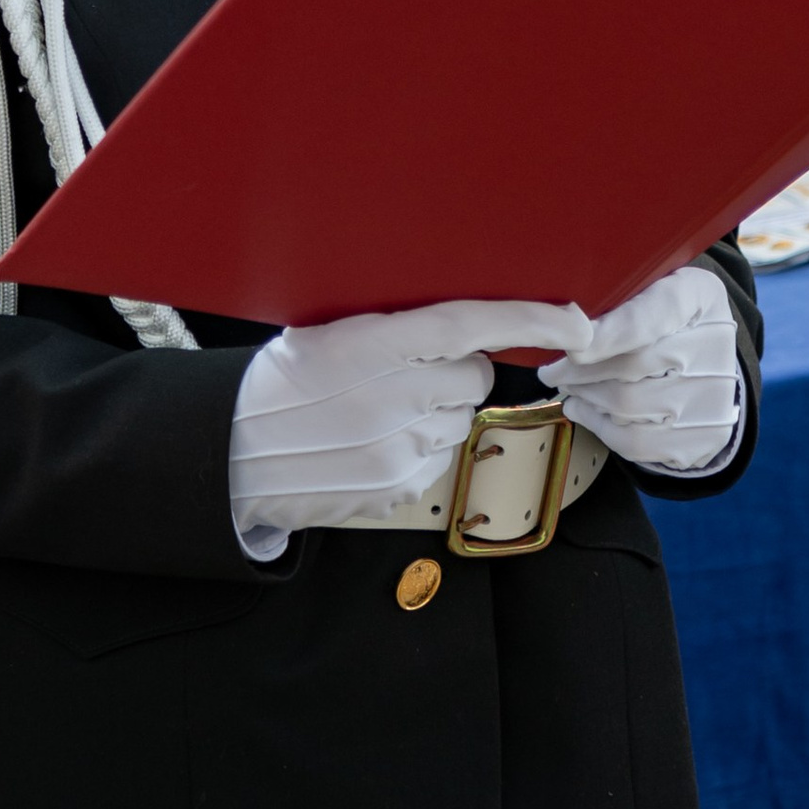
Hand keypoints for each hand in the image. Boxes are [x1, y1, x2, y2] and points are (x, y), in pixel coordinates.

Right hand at [227, 295, 581, 555]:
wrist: (232, 456)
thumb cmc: (279, 383)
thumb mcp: (326, 334)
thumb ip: (393, 329)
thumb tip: (459, 326)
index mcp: (373, 344)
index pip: (470, 324)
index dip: (530, 318)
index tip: (577, 320)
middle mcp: (394, 397)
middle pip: (475, 376)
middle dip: (454, 372)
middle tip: (404, 371)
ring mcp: (398, 450)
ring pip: (458, 420)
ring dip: (434, 412)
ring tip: (376, 411)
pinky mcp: (398, 489)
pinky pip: (438, 459)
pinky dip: (417, 449)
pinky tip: (371, 444)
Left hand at [538, 268, 741, 477]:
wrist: (705, 366)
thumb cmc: (660, 318)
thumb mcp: (647, 285)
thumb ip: (614, 294)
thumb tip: (564, 320)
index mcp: (699, 294)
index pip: (655, 314)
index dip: (608, 334)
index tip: (570, 346)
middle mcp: (714, 346)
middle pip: (633, 364)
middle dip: (580, 371)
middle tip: (552, 370)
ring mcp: (712, 397)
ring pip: (628, 405)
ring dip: (586, 397)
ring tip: (569, 386)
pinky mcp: (701, 438)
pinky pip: (635, 441)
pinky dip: (599, 426)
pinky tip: (584, 409)